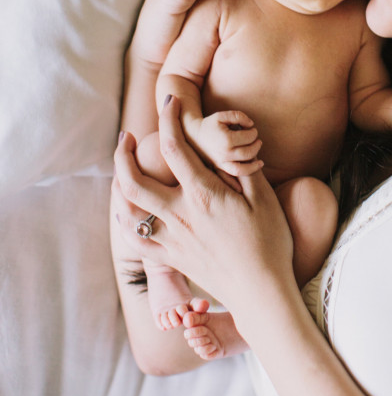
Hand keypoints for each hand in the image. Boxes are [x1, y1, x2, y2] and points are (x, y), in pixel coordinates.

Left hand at [113, 96, 294, 331]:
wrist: (261, 292)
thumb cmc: (270, 243)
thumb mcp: (263, 198)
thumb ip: (241, 170)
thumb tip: (229, 146)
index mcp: (203, 195)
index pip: (174, 148)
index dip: (168, 120)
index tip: (169, 103)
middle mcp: (180, 215)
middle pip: (133, 179)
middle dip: (123, 153)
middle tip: (125, 137)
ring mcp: (172, 239)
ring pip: (127, 210)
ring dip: (117, 184)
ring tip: (121, 168)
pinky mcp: (171, 259)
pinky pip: (136, 240)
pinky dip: (125, 222)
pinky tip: (125, 210)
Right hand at [194, 110, 263, 178]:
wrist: (193, 136)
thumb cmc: (210, 124)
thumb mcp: (222, 115)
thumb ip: (238, 116)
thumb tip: (251, 124)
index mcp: (226, 139)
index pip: (249, 137)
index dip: (253, 132)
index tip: (251, 128)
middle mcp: (225, 153)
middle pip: (249, 152)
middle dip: (256, 145)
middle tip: (257, 140)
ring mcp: (222, 162)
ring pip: (244, 168)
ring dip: (255, 161)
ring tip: (259, 156)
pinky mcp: (220, 168)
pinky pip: (236, 174)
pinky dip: (248, 172)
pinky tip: (257, 166)